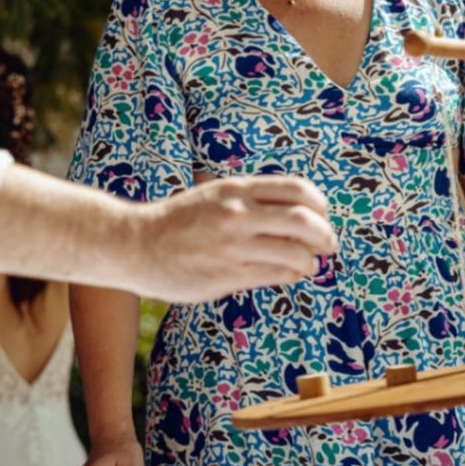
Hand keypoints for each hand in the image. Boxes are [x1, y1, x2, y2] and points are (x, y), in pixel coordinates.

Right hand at [129, 176, 335, 302]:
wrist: (136, 245)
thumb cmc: (179, 221)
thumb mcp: (215, 194)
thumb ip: (251, 199)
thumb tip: (298, 210)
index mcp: (236, 189)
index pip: (296, 190)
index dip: (319, 204)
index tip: (321, 214)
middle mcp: (237, 214)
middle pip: (304, 221)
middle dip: (325, 235)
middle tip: (328, 244)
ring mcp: (232, 246)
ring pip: (294, 253)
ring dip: (309, 261)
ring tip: (307, 264)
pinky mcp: (227, 276)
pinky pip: (276, 276)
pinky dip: (291, 275)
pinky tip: (288, 273)